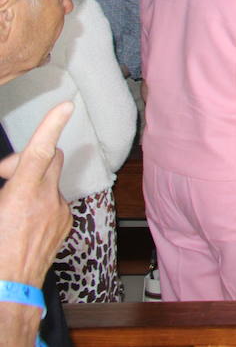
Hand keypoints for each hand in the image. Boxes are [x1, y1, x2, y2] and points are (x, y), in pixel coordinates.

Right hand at [0, 102, 73, 287]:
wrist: (7, 292)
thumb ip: (1, 189)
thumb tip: (6, 177)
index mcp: (22, 196)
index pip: (40, 152)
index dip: (51, 126)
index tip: (65, 107)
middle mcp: (46, 201)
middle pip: (50, 158)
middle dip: (29, 156)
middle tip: (3, 173)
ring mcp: (59, 213)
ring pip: (50, 181)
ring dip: (32, 183)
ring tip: (9, 206)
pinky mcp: (64, 224)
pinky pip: (54, 201)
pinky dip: (40, 201)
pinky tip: (22, 221)